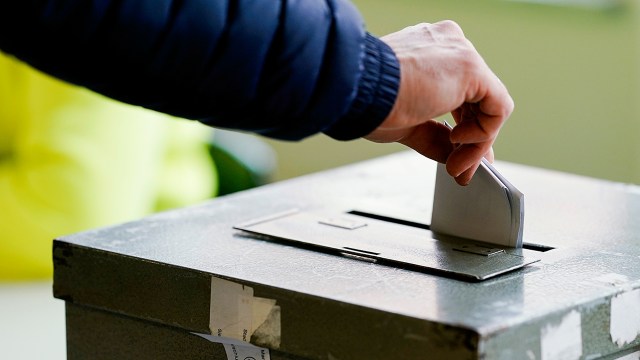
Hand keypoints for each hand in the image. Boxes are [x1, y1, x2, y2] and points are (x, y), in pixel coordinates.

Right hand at [365, 21, 513, 184]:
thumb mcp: (408, 123)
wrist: (354, 90)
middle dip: (471, 141)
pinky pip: (497, 107)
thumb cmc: (366, 100)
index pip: (460, 94)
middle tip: (459, 169)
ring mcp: (461, 53)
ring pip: (489, 106)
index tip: (455, 156)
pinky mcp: (471, 67)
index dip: (461, 128)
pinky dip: (484, 133)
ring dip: (476, 143)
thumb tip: (457, 158)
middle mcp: (449, 46)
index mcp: (430, 52)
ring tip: (457, 165)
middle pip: (477, 101)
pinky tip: (459, 142)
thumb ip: (437, 137)